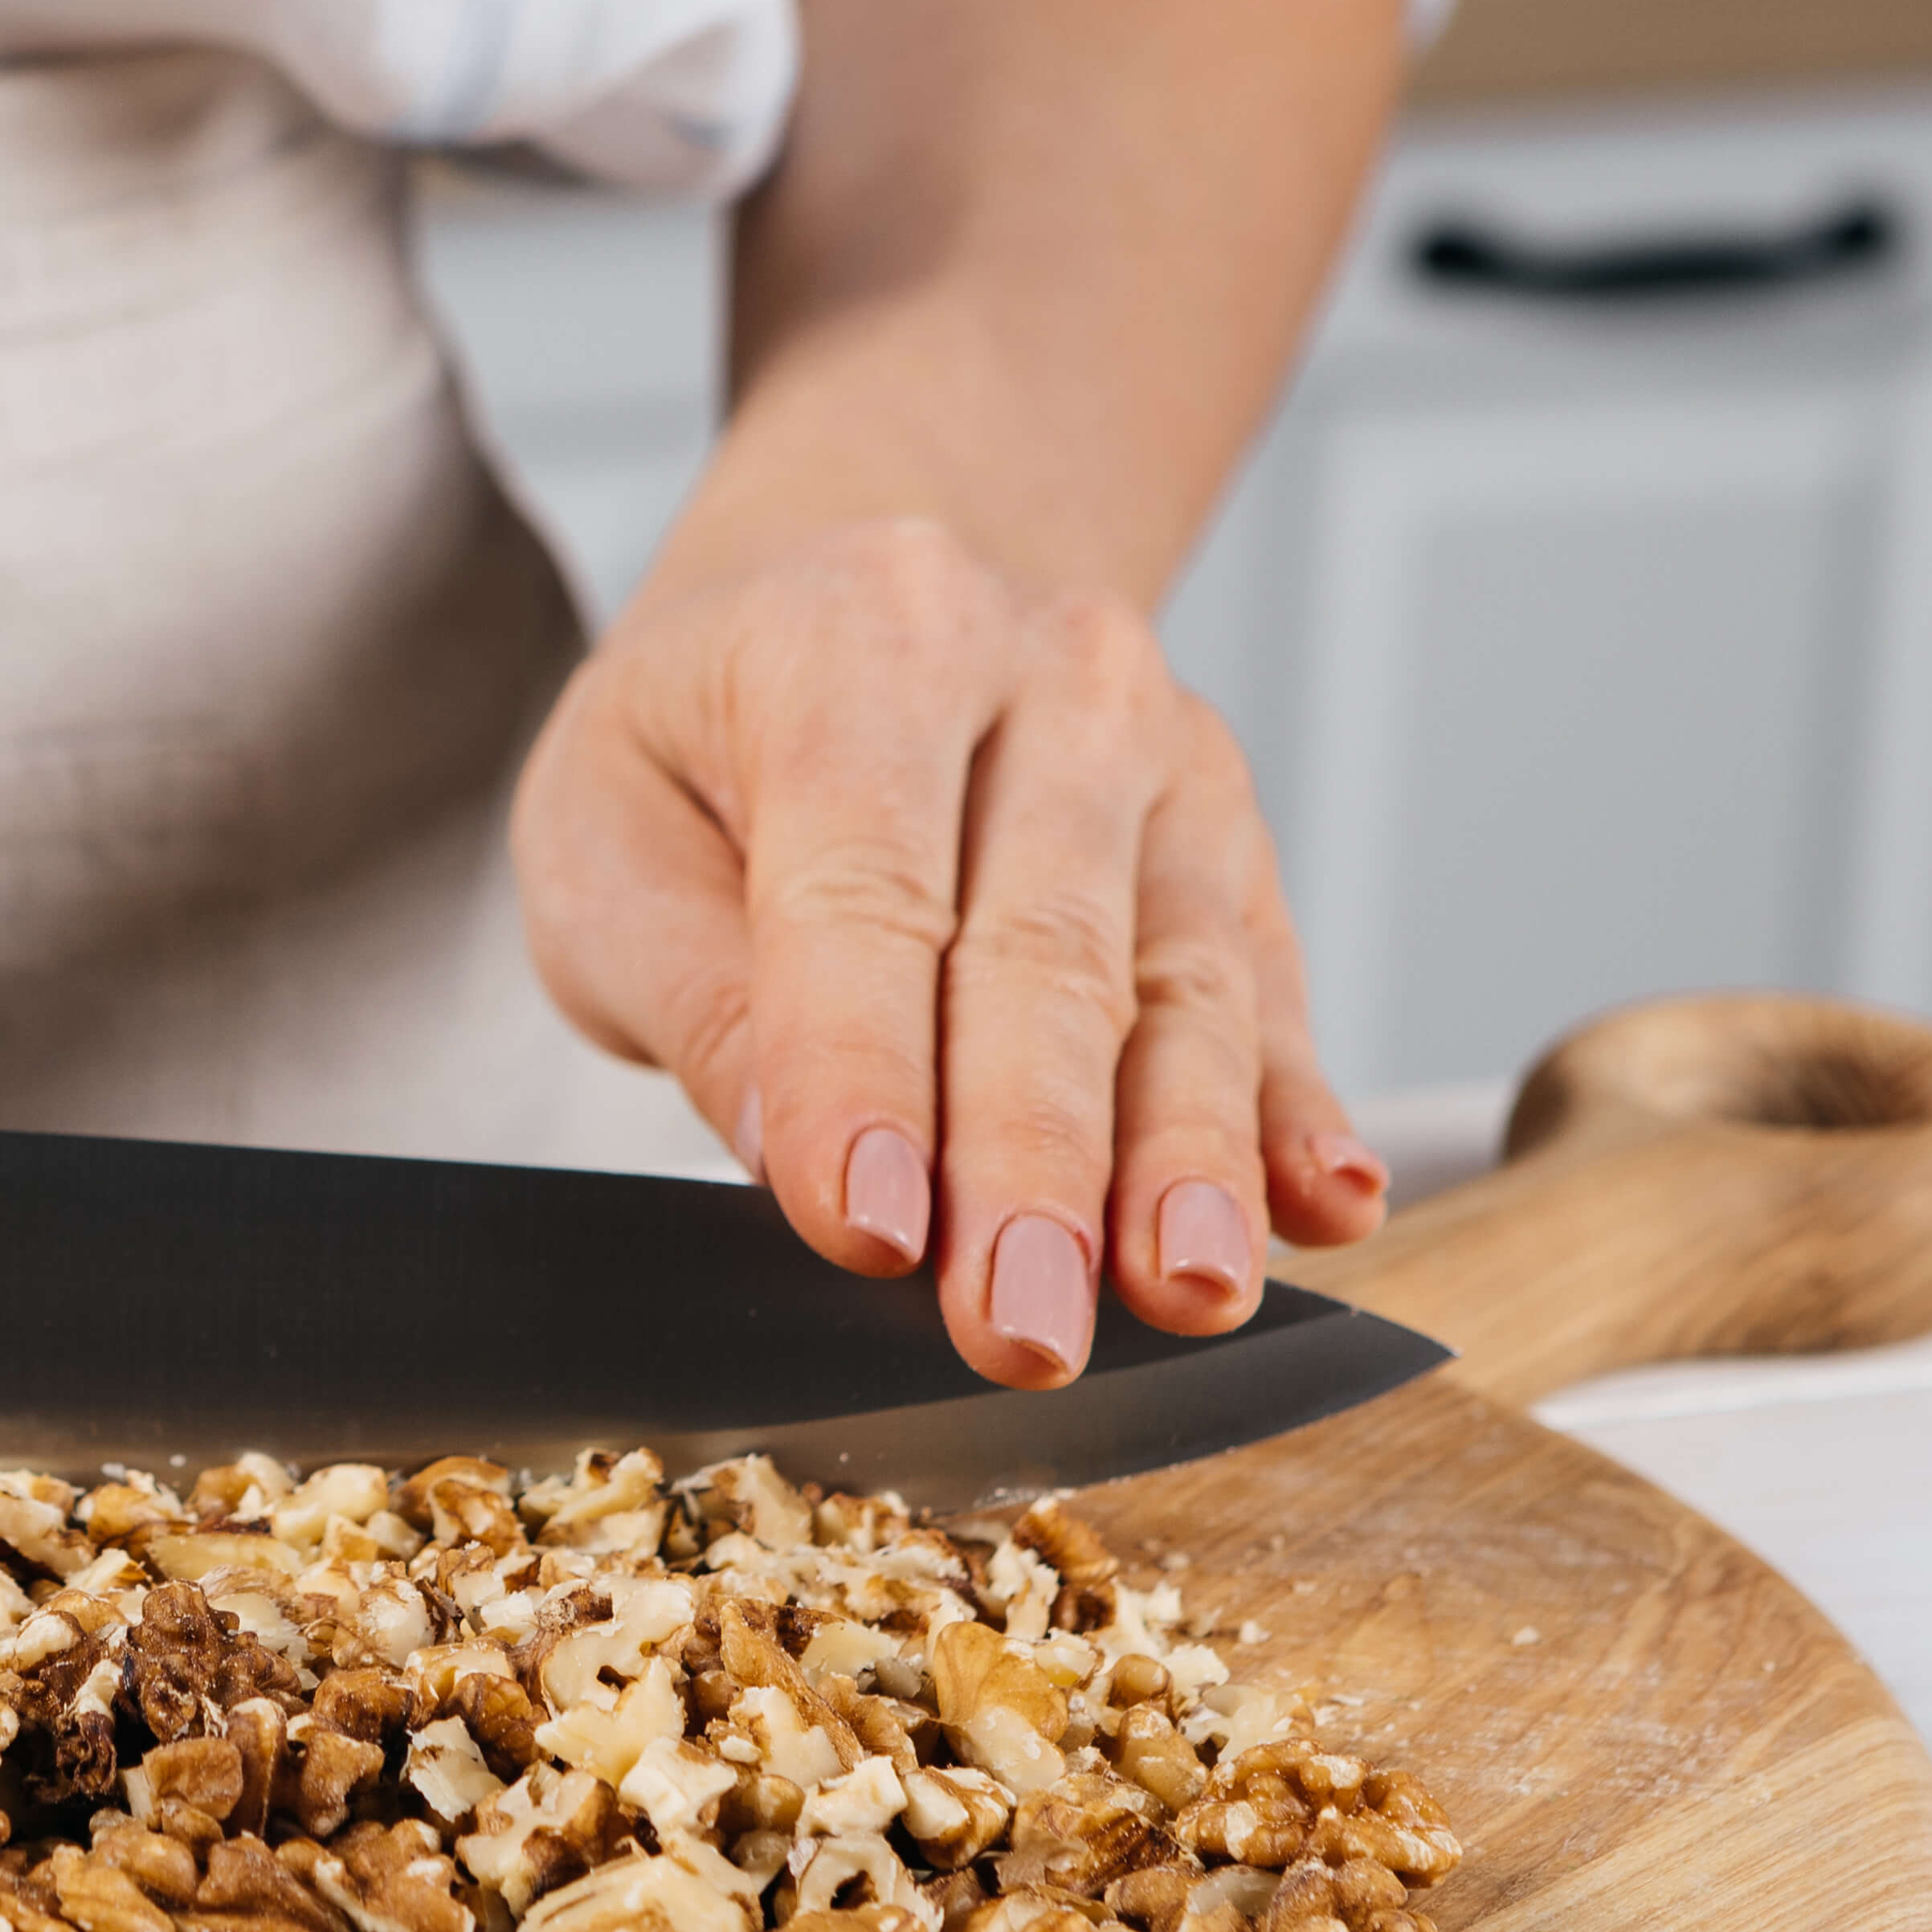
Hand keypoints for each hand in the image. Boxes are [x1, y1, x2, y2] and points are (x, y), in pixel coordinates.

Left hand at [511, 515, 1385, 1387]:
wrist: (832, 606)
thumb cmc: (701, 747)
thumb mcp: (606, 839)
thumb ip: (695, 992)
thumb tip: (796, 1150)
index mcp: (862, 644)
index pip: (868, 896)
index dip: (869, 1075)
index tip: (872, 1234)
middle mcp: (1044, 675)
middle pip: (1048, 953)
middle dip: (1035, 1163)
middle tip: (1024, 1325)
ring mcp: (1165, 756)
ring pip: (1183, 983)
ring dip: (1185, 1160)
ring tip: (1188, 1291)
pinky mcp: (1231, 845)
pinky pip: (1267, 993)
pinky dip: (1293, 1115)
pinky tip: (1324, 1207)